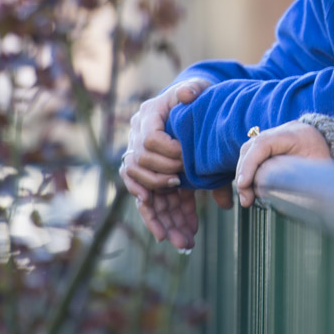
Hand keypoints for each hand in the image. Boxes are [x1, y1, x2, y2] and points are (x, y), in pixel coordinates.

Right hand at [121, 77, 214, 247]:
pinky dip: (166, 219)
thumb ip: (191, 91)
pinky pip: (154, 202)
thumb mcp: (196, 90)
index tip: (183, 167)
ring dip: (164, 221)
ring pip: (147, 196)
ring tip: (184, 243)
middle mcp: (138, 141)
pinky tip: (180, 236)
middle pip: (142, 173)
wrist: (193, 103)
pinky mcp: (155, 178)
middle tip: (184, 213)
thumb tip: (189, 94)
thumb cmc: (195, 96)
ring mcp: (143, 163)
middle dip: (162, 194)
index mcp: (148, 117)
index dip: (165, 155)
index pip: (148, 140)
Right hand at [234, 122, 331, 208]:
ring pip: (247, 153)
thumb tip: (270, 192)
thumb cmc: (325, 159)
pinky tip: (250, 190)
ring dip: (243, 176)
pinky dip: (248, 174)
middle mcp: (279, 132)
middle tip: (246, 200)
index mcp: (293, 134)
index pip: (263, 144)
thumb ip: (297, 179)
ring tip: (247, 198)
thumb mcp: (317, 170)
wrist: (330, 146)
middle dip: (244, 175)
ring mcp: (272, 136)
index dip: (250, 164)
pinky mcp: (268, 146)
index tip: (244, 184)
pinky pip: (251, 157)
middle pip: (250, 148)